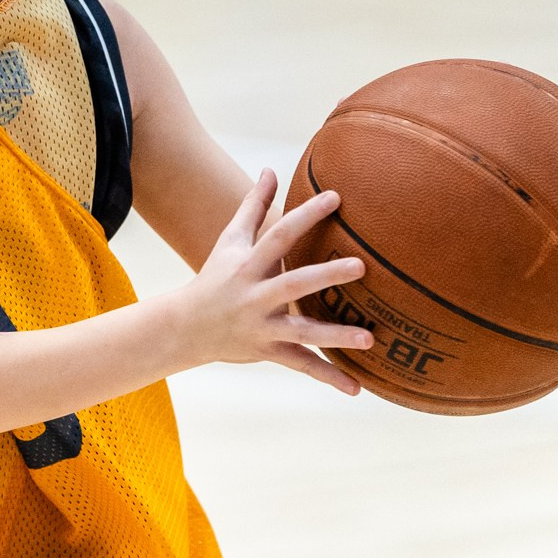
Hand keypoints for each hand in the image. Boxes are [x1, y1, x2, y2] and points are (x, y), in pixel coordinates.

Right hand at [170, 170, 374, 393]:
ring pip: (302, 334)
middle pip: (294, 284)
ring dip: (336, 337)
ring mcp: (262, 328)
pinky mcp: (269, 352)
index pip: (280, 234)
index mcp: (249, 264)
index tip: (336, 197)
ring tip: (370, 339)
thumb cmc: (215, 276)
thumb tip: (269, 168)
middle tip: (361, 267)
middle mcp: (255, 296)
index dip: (307, 214)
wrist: (187, 327)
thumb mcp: (230, 240)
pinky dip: (329, 378)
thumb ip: (253, 205)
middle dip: (326, 276)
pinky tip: (357, 390)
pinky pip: (302, 366)